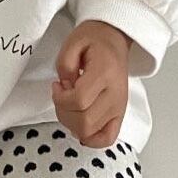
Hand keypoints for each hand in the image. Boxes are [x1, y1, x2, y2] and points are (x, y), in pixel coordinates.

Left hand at [51, 20, 131, 148]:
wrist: (114, 39)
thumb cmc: (93, 39)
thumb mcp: (72, 42)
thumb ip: (64, 65)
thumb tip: (66, 88)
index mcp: (105, 73)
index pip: (80, 100)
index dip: (61, 97)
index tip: (57, 85)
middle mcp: (116, 95)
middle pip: (85, 121)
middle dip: (63, 111)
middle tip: (61, 94)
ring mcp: (120, 107)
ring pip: (91, 132)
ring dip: (72, 123)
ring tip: (69, 104)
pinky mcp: (120, 114)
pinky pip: (107, 139)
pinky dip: (90, 138)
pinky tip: (79, 125)